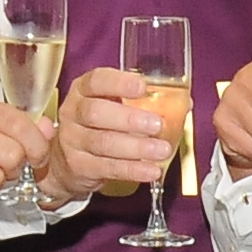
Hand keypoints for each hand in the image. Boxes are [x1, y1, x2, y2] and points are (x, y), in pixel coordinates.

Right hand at [45, 64, 175, 203]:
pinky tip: (151, 170)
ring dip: (136, 147)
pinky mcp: (79, 166)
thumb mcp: (112, 105)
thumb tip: (185, 103)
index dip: (119, 83)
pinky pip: (107, 168)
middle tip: (157, 124)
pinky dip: (132, 170)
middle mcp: (73, 112)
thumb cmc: (98, 125)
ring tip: (161, 150)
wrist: (66, 160)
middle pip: (96, 113)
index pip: (96, 81)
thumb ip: (144, 101)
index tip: (142, 87)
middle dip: (129, 119)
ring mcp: (72, 140)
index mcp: (83, 90)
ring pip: (103, 143)